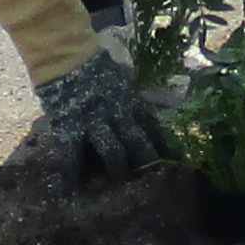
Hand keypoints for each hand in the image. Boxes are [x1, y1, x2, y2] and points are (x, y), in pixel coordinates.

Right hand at [33, 49, 170, 179]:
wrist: (67, 53)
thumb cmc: (93, 65)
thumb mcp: (119, 78)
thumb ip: (129, 96)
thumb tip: (139, 112)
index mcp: (131, 102)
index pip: (154, 127)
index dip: (166, 146)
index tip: (178, 162)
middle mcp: (118, 114)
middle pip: (139, 142)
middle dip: (147, 162)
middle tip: (154, 181)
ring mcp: (95, 122)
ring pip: (113, 150)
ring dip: (118, 168)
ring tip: (119, 182)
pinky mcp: (71, 127)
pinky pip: (72, 154)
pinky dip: (70, 173)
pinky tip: (69, 190)